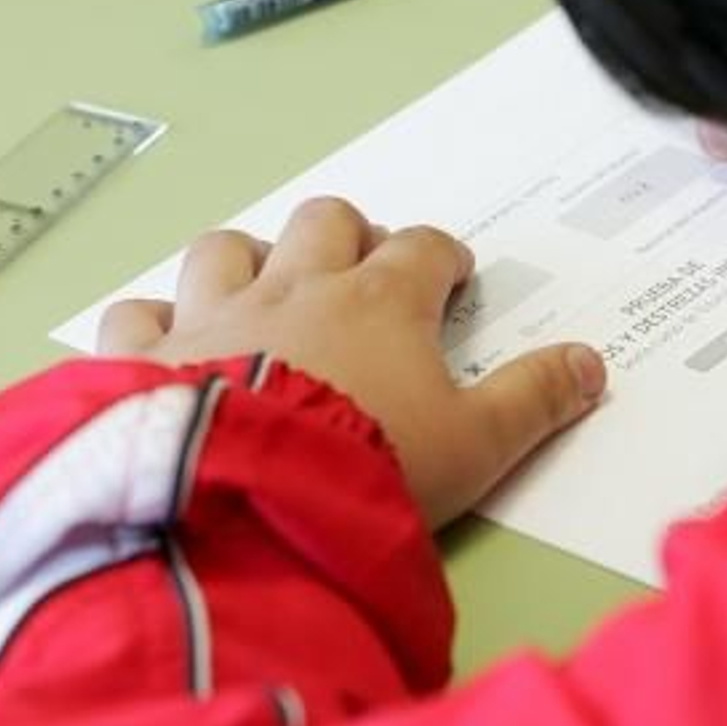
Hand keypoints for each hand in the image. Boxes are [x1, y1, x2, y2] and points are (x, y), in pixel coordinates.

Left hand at [96, 198, 606, 527]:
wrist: (255, 504)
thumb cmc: (374, 467)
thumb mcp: (478, 445)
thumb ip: (535, 400)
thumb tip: (591, 365)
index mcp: (381, 302)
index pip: (424, 249)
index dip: (443, 259)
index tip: (452, 279)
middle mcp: (296, 288)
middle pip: (326, 222)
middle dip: (349, 237)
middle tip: (362, 275)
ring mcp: (215, 315)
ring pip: (227, 248)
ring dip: (247, 262)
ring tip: (262, 293)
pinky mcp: (149, 355)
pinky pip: (135, 315)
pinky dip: (150, 325)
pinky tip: (163, 343)